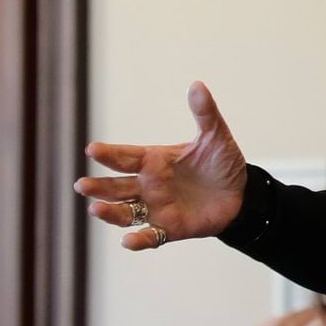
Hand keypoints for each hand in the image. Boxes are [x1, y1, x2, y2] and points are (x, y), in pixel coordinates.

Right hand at [74, 81, 246, 249]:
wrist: (242, 194)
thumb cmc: (223, 163)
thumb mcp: (216, 137)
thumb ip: (205, 113)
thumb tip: (197, 85)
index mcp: (155, 160)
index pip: (126, 156)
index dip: (109, 154)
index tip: (92, 150)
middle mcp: (149, 184)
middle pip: (117, 186)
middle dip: (99, 186)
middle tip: (82, 185)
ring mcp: (157, 208)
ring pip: (125, 212)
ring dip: (109, 212)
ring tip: (95, 208)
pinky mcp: (169, 228)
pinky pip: (149, 236)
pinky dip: (138, 240)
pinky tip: (128, 241)